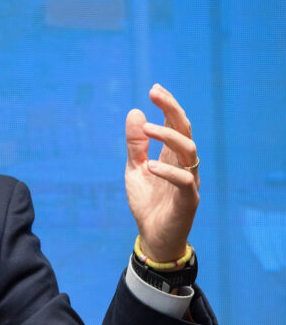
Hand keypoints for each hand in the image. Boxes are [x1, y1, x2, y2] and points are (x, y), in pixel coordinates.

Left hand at [125, 84, 199, 262]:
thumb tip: (136, 112)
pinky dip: (168, 171)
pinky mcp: (188, 200)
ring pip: (189, 151)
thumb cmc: (148, 202)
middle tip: (155, 94)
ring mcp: (188, 181)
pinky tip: (150, 165)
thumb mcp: (135, 169)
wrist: (153, 236)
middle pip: (185, 130)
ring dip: (168, 137)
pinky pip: (184, 182)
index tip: (154, 89)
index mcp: (172, 155)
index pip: (175, 124)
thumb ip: (135, 145)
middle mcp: (184, 164)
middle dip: (172, 110)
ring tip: (147, 129)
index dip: (168, 106)